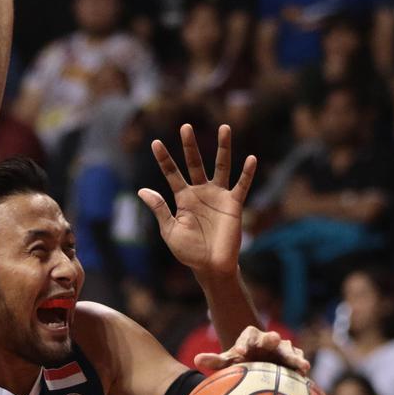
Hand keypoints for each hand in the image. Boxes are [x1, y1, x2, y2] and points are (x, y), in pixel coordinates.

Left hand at [140, 124, 256, 278]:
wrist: (211, 267)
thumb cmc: (189, 251)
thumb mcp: (170, 230)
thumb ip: (160, 209)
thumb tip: (142, 190)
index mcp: (183, 198)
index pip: (171, 173)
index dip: (164, 159)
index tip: (155, 142)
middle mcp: (200, 192)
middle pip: (195, 163)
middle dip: (190, 146)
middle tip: (185, 126)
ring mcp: (218, 196)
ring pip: (221, 166)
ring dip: (223, 148)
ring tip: (224, 127)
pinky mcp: (234, 204)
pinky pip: (242, 186)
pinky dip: (247, 173)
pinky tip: (251, 158)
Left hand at [194, 326, 310, 375]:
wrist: (260, 364)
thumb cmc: (242, 362)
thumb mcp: (229, 361)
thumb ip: (215, 360)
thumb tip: (196, 360)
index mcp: (251, 338)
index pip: (247, 336)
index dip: (244, 342)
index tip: (241, 352)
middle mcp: (268, 340)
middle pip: (271, 338)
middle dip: (272, 339)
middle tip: (274, 339)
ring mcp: (282, 349)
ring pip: (289, 350)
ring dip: (294, 356)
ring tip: (302, 365)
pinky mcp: (293, 359)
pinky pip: (298, 360)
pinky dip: (300, 365)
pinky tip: (305, 374)